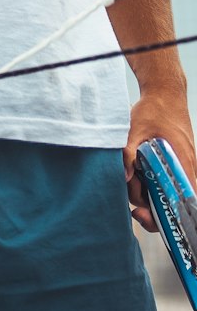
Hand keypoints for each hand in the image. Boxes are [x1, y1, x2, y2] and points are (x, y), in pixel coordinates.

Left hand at [124, 92, 195, 232]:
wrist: (166, 93)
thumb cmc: (155, 110)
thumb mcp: (136, 129)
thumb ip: (128, 153)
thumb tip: (123, 177)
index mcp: (183, 164)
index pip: (185, 204)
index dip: (165, 216)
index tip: (142, 213)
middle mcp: (186, 170)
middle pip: (171, 203)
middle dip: (148, 205)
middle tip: (129, 191)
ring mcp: (181, 168)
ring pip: (165, 193)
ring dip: (145, 191)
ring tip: (130, 176)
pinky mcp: (174, 165)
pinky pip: (164, 182)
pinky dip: (149, 183)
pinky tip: (135, 174)